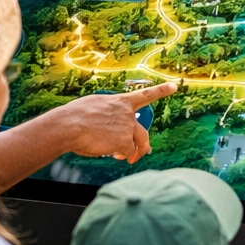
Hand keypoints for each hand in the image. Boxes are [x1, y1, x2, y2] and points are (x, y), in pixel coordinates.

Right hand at [57, 83, 177, 162]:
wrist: (69, 125)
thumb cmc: (74, 116)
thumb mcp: (93, 106)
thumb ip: (108, 113)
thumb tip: (109, 126)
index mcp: (120, 101)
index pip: (145, 95)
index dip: (161, 90)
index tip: (174, 86)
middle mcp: (127, 113)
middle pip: (143, 132)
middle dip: (144, 145)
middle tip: (144, 152)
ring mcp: (127, 127)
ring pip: (135, 145)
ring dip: (131, 154)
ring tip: (125, 159)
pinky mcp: (124, 141)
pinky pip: (126, 152)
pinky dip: (120, 155)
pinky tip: (111, 153)